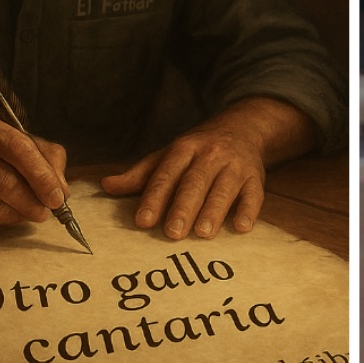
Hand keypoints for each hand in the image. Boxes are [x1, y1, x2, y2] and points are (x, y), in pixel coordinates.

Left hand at [100, 127, 266, 240]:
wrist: (243, 128)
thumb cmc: (199, 150)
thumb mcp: (168, 155)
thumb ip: (141, 174)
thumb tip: (107, 186)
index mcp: (184, 149)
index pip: (166, 174)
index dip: (154, 198)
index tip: (143, 221)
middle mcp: (211, 155)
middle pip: (195, 182)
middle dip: (183, 207)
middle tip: (172, 233)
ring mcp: (236, 165)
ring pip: (224, 188)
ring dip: (214, 211)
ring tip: (202, 234)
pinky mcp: (256, 177)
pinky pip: (255, 194)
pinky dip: (249, 210)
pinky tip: (241, 227)